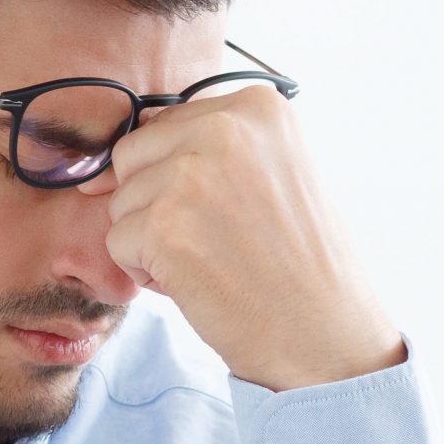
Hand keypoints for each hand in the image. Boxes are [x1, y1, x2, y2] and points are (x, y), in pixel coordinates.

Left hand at [84, 82, 405, 390]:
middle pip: (133, 156)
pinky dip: (148, 273)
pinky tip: (199, 283)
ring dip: (153, 241)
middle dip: (155, 204)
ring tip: (214, 263)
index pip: (168, 124)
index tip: (224, 213)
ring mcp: (191, 175)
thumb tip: (121, 148)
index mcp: (258, 106)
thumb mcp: (275, 173)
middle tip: (215, 241)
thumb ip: (213, 146)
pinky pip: (118, 242)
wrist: (326, 336)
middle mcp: (225, 127)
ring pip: (122, 201)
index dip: (179, 178)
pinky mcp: (163, 225)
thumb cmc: (301, 265)